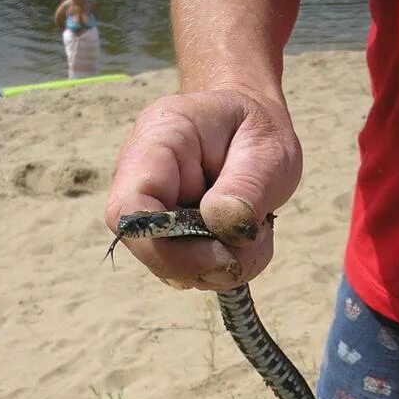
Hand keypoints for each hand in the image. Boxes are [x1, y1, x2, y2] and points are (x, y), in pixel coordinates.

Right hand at [105, 88, 301, 289]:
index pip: (130, 210)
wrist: (249, 126)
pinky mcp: (166, 238)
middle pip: (149, 249)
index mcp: (158, 141)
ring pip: (173, 269)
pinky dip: (225, 266)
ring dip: (223, 264)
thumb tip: (224, 228)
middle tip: (257, 236)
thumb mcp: (267, 149)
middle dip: (208, 261)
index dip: (168, 248)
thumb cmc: (255, 129)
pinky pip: (190, 272)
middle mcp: (139, 181)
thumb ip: (246, 187)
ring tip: (255, 226)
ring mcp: (150, 214)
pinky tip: (243, 235)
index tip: (223, 255)